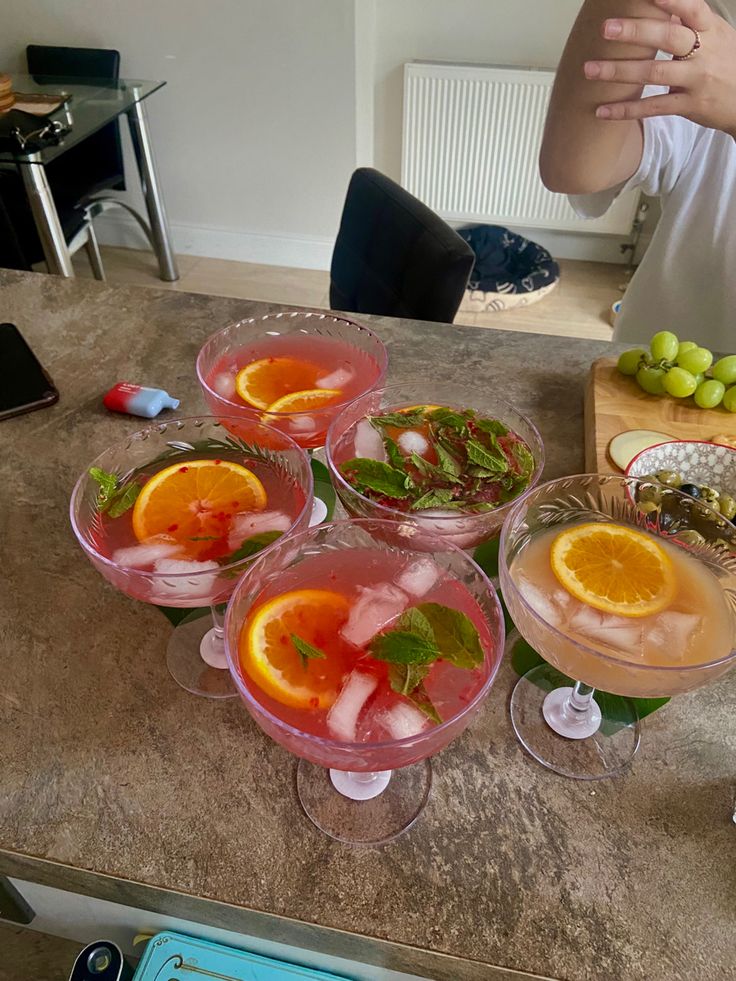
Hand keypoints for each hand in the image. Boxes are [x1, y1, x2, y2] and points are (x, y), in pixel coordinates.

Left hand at [583, 0, 735, 136]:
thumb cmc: (725, 63)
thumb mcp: (715, 36)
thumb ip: (688, 22)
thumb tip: (660, 3)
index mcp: (711, 29)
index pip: (692, 9)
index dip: (671, 0)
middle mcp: (704, 52)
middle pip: (668, 37)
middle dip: (636, 31)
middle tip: (606, 28)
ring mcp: (696, 80)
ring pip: (655, 73)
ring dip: (619, 71)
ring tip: (590, 69)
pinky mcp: (689, 106)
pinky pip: (653, 108)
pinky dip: (626, 110)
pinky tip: (602, 111)